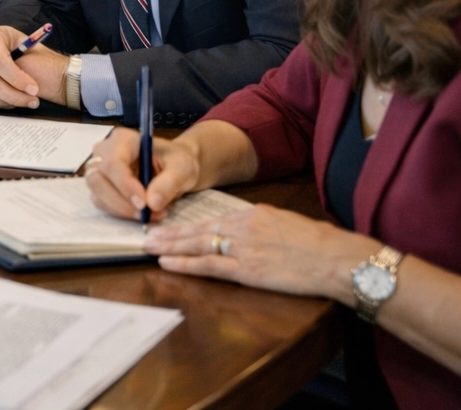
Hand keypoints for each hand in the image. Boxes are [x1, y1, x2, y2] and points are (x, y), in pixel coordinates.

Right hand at [0, 25, 67, 109]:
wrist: (7, 50)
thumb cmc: (19, 48)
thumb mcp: (26, 44)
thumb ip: (28, 60)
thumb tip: (32, 86)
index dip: (17, 78)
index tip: (33, 89)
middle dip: (14, 95)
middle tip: (33, 101)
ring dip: (7, 103)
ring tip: (23, 101)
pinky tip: (9, 101)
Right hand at [86, 128, 201, 220]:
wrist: (175, 168)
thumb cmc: (177, 161)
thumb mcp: (182, 168)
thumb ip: (168, 183)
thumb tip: (152, 203)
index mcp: (123, 140)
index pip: (113, 162)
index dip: (124, 185)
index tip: (143, 203)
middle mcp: (105, 152)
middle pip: (99, 180)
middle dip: (122, 202)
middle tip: (147, 214)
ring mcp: (100, 170)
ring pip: (98, 194)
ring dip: (123, 210)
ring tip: (152, 214)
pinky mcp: (102, 187)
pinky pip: (103, 204)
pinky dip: (122, 213)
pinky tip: (144, 213)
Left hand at [143, 204, 381, 302]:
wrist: (337, 258)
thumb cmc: (319, 244)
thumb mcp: (286, 223)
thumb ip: (262, 226)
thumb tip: (249, 232)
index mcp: (252, 214)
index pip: (212, 220)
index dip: (189, 225)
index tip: (171, 227)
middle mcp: (242, 227)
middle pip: (198, 229)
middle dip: (170, 233)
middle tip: (147, 233)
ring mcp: (243, 248)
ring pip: (197, 245)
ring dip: (170, 246)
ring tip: (148, 246)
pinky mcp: (248, 270)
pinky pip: (208, 266)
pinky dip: (184, 264)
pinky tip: (166, 263)